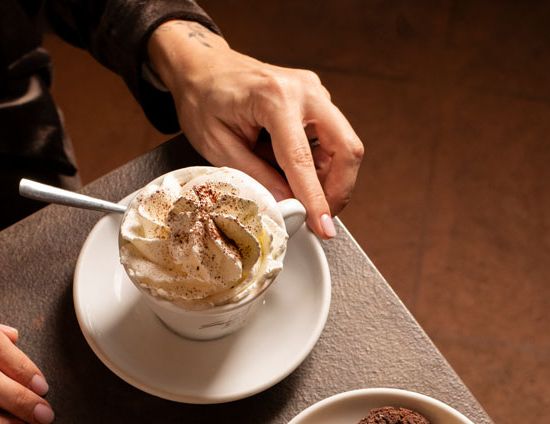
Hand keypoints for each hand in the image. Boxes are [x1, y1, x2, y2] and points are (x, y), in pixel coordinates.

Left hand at [148, 21, 363, 238]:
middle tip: (320, 216)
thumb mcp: (219, 147)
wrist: (203, 68)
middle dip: (339, 190)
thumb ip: (255, 177)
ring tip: (298, 192)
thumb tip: (286, 206)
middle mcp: (303, 91)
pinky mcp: (317, 101)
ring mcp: (314, 93)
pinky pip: (334, 140)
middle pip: (347, 148)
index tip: (324, 229)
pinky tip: (297, 173)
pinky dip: (323, 166)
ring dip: (330, 179)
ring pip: (345, 147)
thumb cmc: (204, 100)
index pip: (303, 160)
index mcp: (274, 98)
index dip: (316, 200)